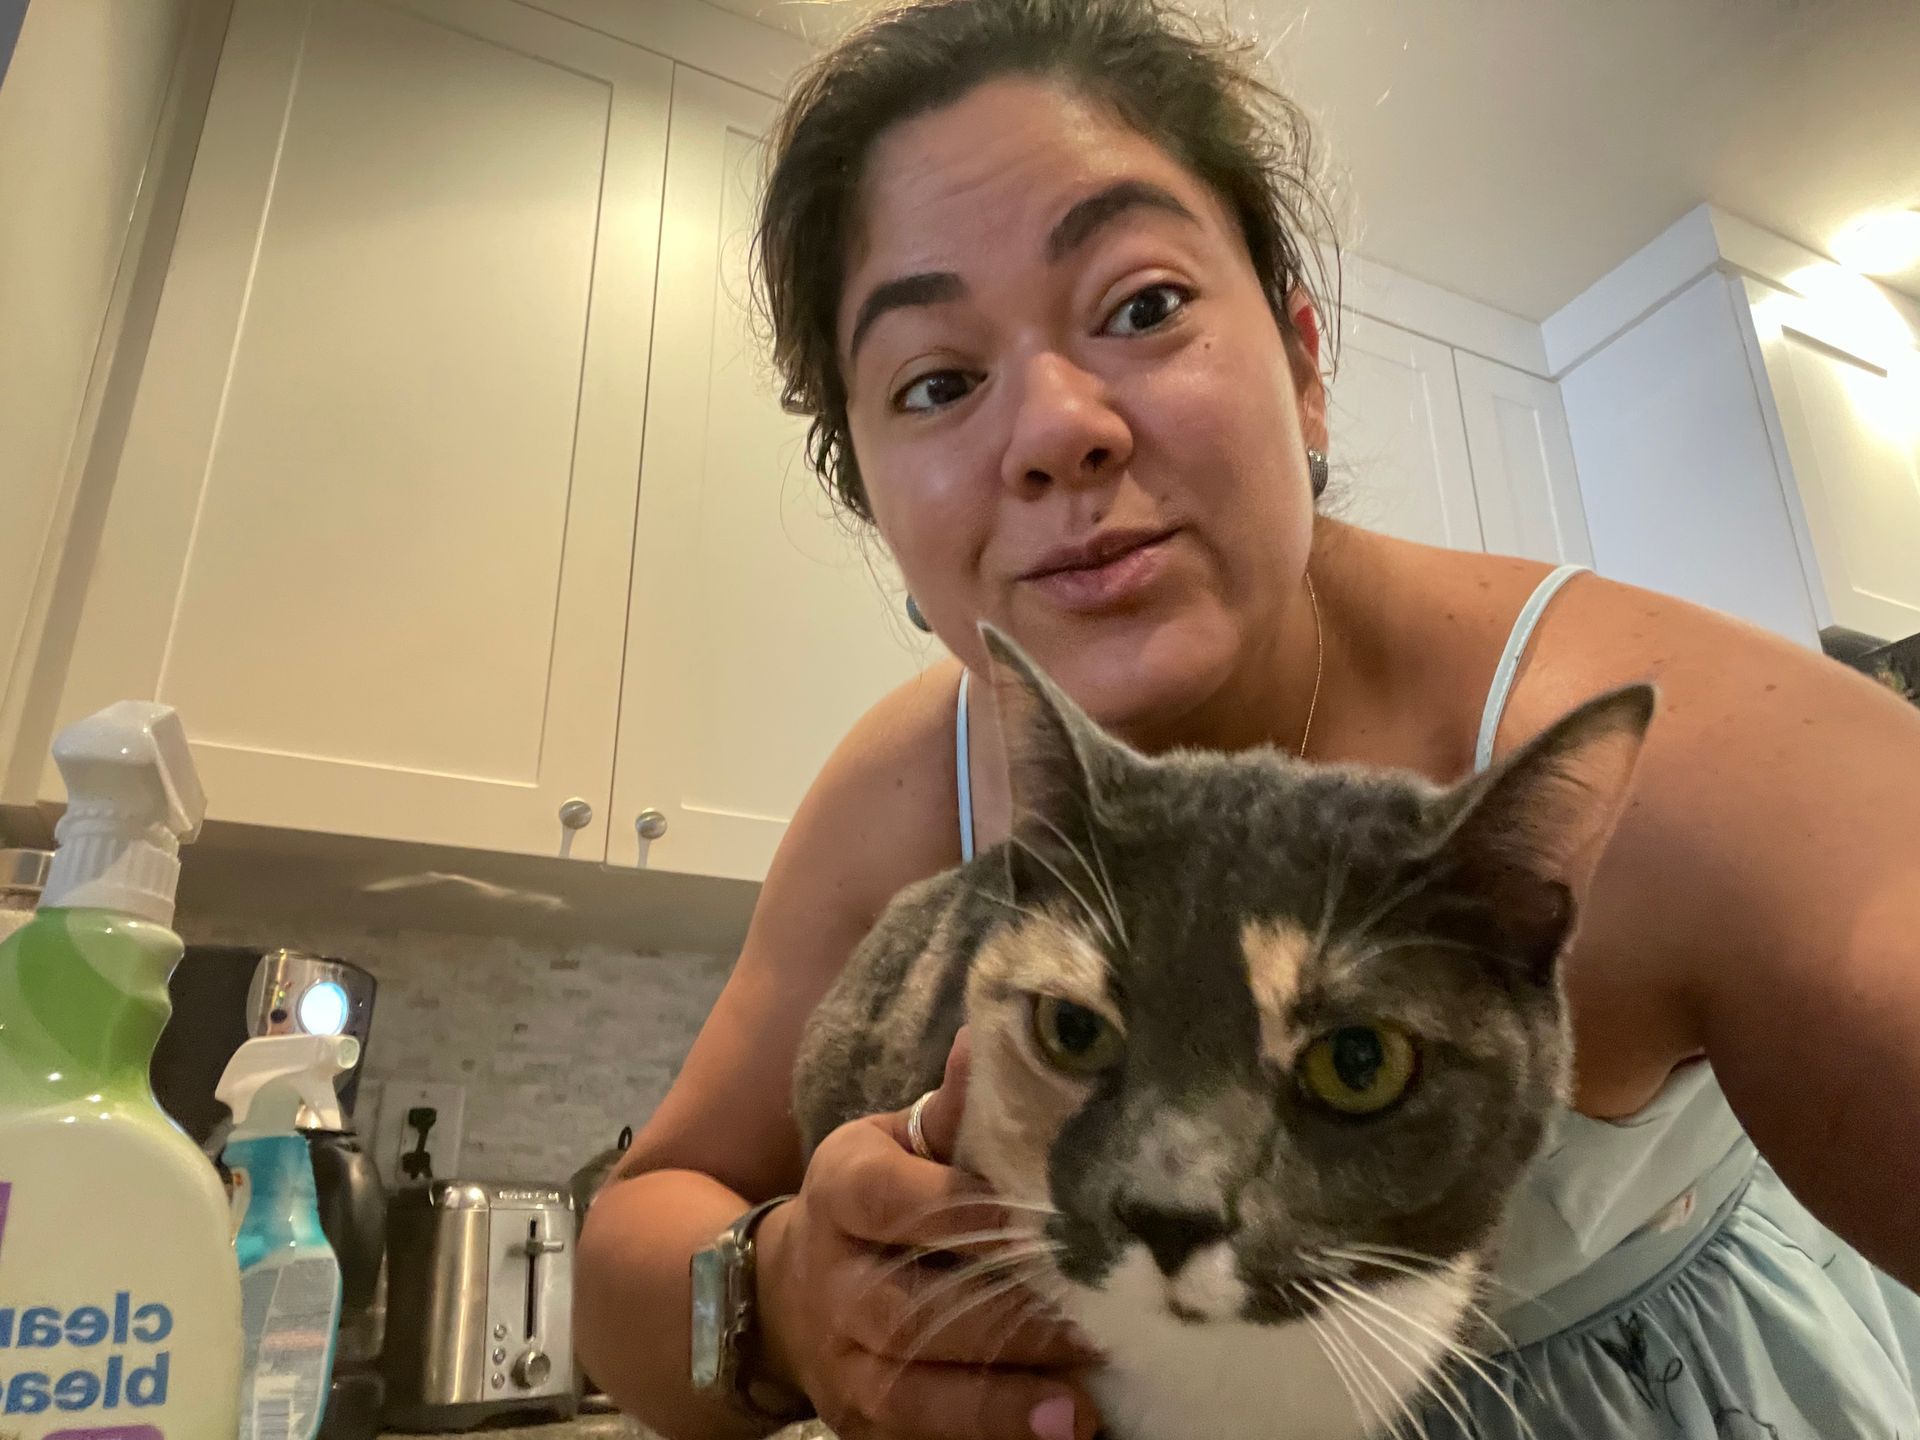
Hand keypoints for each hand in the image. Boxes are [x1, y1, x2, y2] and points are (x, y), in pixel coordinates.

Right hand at [757, 1031, 1100, 1439]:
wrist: (791, 1289)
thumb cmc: (877, 1199)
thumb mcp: (898, 1144)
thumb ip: (954, 1109)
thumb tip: (999, 1038)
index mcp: (842, 1189)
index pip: (895, 1200)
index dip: (967, 1213)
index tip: (1047, 1223)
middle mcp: (832, 1278)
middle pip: (911, 1308)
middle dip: (1007, 1321)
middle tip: (1099, 1324)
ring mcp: (840, 1357)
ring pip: (912, 1386)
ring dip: (1000, 1402)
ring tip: (1081, 1409)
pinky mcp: (857, 1418)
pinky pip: (916, 1435)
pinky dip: (983, 1436)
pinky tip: (1054, 1433)